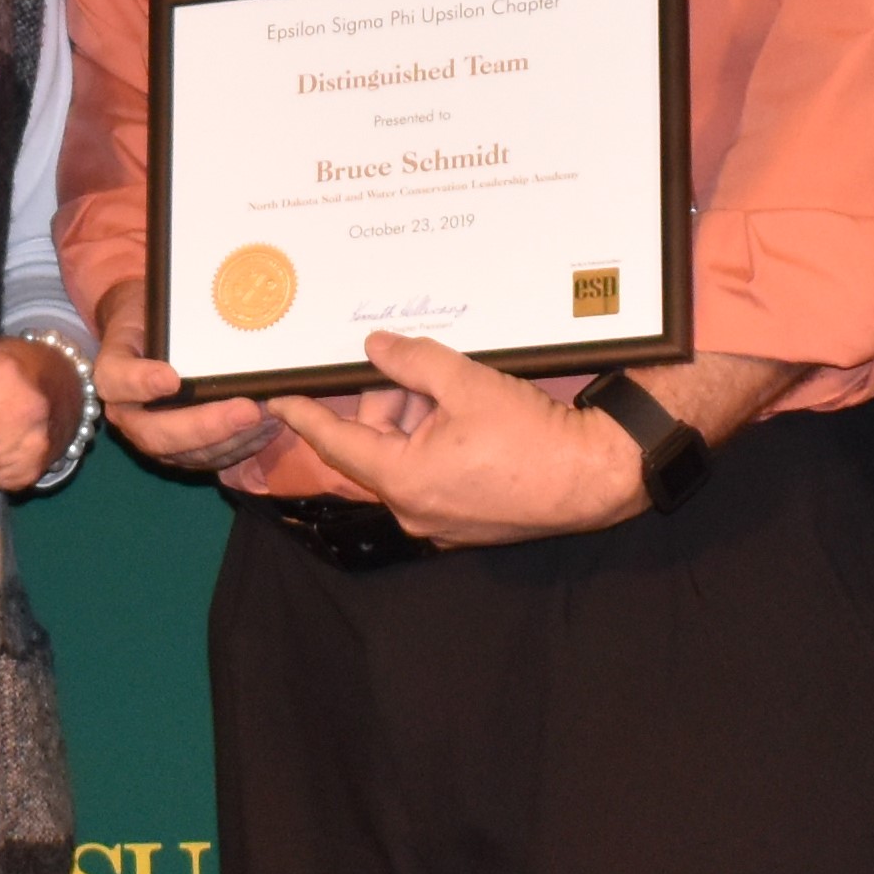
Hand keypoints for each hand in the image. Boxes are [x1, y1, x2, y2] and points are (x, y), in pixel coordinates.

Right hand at [85, 284, 362, 499]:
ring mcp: (155, 440)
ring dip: (232, 441)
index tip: (171, 379)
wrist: (150, 337)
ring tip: (269, 417)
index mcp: (112, 375)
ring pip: (188, 456)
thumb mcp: (148, 307)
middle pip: (156, 435)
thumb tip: (215, 310)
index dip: (141, 384)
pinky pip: (211, 460)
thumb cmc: (152, 317)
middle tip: (247, 410)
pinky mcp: (183, 453)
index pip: (115, 382)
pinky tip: (270, 426)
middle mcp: (128, 416)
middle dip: (205, 427)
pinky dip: (243, 446)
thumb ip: (162, 318)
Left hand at [261, 332, 646, 548]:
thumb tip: (375, 348)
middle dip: (388, 405)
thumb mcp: (466, 383)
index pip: (337, 443)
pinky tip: (468, 417)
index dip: (306, 417)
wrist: (594, 476)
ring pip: (406, 462)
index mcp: (402, 480)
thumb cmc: (531, 435)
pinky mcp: (468, 525)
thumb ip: (412, 361)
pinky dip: (437, 447)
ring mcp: (441, 523)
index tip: (279, 401)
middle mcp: (413, 512)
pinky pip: (433, 479)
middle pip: (376, 448)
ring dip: (417, 423)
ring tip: (452, 390)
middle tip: (412, 370)